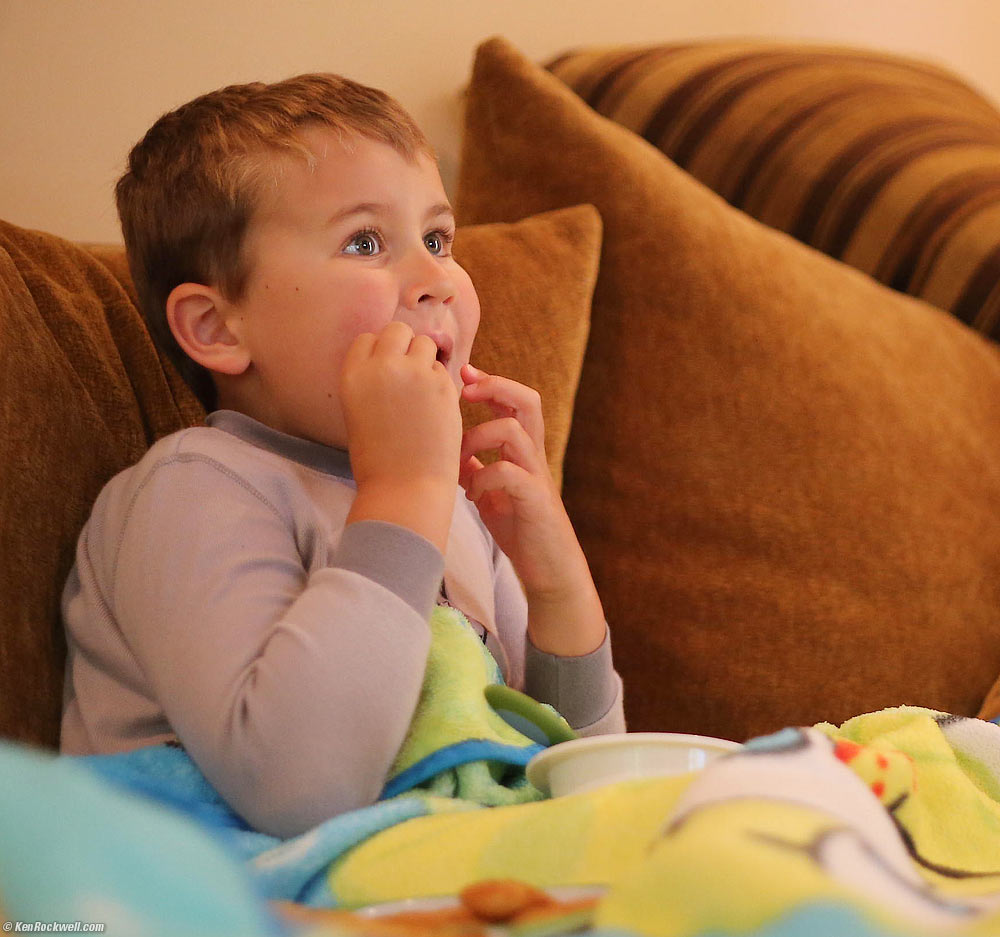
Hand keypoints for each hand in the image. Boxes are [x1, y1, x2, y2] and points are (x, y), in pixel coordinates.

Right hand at [340, 322, 460, 551]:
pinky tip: (436, 409)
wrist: (404, 487)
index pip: (368, 339)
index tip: (387, 373)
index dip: (380, 353)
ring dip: (427, 360)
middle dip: (405, 347)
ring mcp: (414, 373)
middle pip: (398, 330)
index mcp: (352, 374)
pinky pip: (444, 369)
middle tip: (410, 376)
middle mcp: (381, 366)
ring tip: (423, 393)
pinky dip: (442, 383)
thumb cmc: (379, 458)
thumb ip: (373, 380)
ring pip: (426, 343)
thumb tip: (398, 355)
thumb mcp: (359, 411)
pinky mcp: (443, 385)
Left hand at [460, 364, 604, 654]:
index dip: (490, 382)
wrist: (550, 570)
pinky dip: (484, 478)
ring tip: (461, 459)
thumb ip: (475, 467)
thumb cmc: (521, 529)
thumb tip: (448, 449)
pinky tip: (473, 495)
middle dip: (495, 386)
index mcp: (523, 451)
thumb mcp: (491, 491)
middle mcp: (533, 457)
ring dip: (479, 437)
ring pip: (516, 431)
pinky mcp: (536, 502)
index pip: (514, 401)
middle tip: (465, 389)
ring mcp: (537, 477)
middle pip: (527, 401)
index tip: (463, 373)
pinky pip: (510, 474)